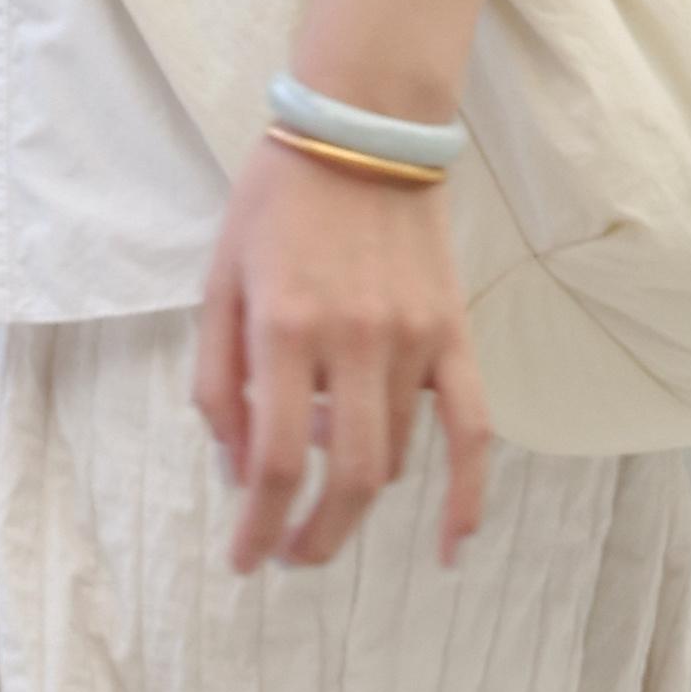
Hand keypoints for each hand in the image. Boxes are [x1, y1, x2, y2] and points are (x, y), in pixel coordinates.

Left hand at [193, 134, 492, 576]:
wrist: (361, 131)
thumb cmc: (274, 208)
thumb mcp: (218, 285)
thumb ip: (220, 382)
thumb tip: (238, 470)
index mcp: (284, 330)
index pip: (277, 462)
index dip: (259, 526)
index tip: (245, 560)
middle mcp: (354, 343)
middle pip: (347, 478)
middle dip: (315, 536)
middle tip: (291, 555)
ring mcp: (413, 341)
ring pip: (394, 455)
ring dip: (358, 491)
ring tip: (327, 478)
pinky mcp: (453, 334)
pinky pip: (472, 430)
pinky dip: (467, 496)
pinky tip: (453, 546)